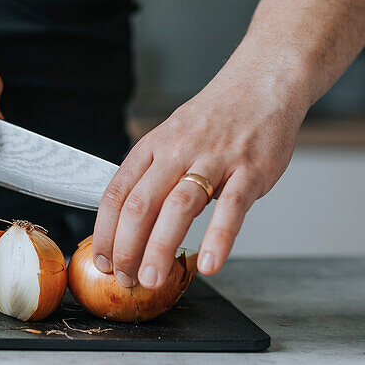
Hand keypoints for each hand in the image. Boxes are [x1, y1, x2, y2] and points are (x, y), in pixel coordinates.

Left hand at [92, 64, 305, 287]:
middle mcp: (178, 151)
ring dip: (160, 247)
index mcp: (153, 146)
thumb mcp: (172, 137)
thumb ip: (154, 175)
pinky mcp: (250, 170)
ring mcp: (214, 159)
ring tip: (152, 279)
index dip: (105, 231)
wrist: (262, 84)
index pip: (117, 192)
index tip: (102, 261)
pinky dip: (219, 237)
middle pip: (141, 204)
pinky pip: (232, 207)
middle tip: (125, 279)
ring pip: (179, 207)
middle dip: (127, 247)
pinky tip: (209, 264)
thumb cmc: (217, 118)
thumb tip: (130, 223)